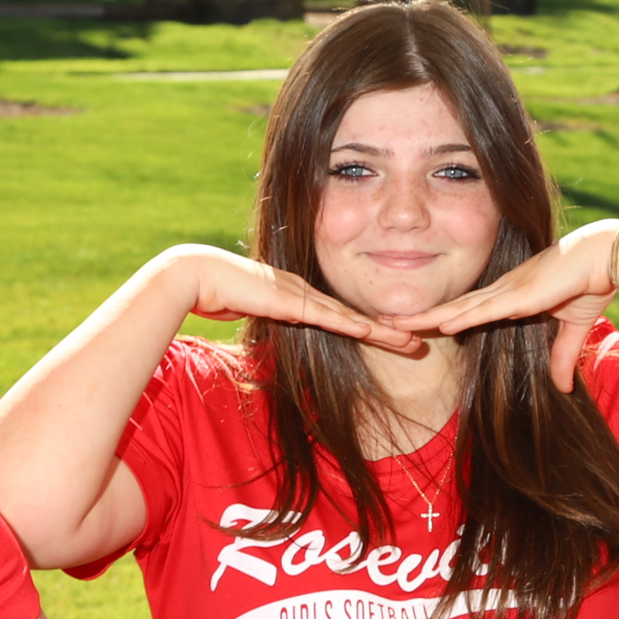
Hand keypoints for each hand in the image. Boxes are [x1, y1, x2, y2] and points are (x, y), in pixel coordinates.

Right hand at [159, 245, 419, 352]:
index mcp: (299, 294)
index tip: (398, 335)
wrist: (195, 275)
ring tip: (415, 343)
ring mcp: (301, 295)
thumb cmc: (213, 292)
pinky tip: (375, 334)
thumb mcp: (247, 310)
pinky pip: (328, 318)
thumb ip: (264, 318)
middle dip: (391, 328)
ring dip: (384, 333)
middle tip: (423, 339)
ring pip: (352, 319)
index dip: (372, 325)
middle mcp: (307, 291)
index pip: (344, 314)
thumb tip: (269, 326)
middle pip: (357, 315)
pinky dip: (353, 327)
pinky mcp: (290, 302)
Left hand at [395, 218, 618, 391]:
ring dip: (426, 317)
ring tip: (393, 325)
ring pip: (459, 308)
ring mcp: (509, 291)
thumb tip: (562, 388)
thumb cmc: (590, 283)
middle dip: (419, 316)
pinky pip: (486, 309)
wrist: (608, 257)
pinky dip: (462, 317)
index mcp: (511, 295)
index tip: (414, 324)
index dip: (439, 317)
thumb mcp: (572, 328)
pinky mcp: (522, 296)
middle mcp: (502, 291)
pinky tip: (439, 323)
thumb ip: (562, 357)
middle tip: (384, 323)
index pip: (467, 310)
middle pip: (452, 308)